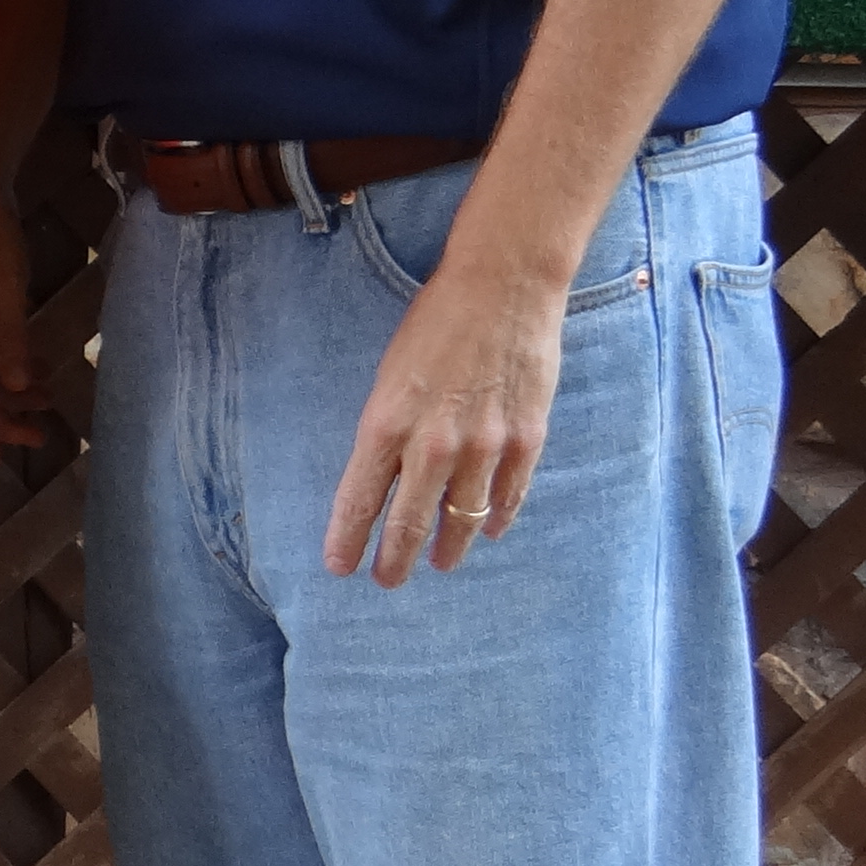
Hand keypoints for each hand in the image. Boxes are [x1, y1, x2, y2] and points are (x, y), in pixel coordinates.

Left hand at [323, 239, 563, 587]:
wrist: (504, 285)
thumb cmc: (437, 321)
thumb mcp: (390, 374)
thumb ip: (388, 429)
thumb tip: (383, 477)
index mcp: (388, 424)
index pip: (359, 501)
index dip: (348, 541)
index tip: (340, 567)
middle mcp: (433, 444)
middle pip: (409, 525)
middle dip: (394, 561)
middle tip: (388, 580)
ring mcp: (484, 446)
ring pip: (462, 520)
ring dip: (448, 548)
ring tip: (439, 563)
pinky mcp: (526, 440)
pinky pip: (508, 497)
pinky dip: (496, 518)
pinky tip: (490, 529)